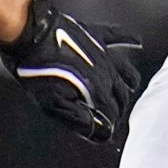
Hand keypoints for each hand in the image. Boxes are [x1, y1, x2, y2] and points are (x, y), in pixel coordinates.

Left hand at [0, 0, 144, 146]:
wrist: (30, 36)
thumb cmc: (37, 71)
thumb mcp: (53, 104)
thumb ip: (78, 120)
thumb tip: (101, 132)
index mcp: (97, 90)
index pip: (111, 113)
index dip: (108, 125)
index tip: (105, 131)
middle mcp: (106, 72)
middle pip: (120, 94)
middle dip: (119, 107)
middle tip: (114, 114)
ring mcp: (102, 52)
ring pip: (125, 69)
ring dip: (130, 79)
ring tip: (132, 86)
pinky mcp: (95, 34)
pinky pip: (117, 35)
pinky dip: (128, 38)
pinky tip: (137, 40)